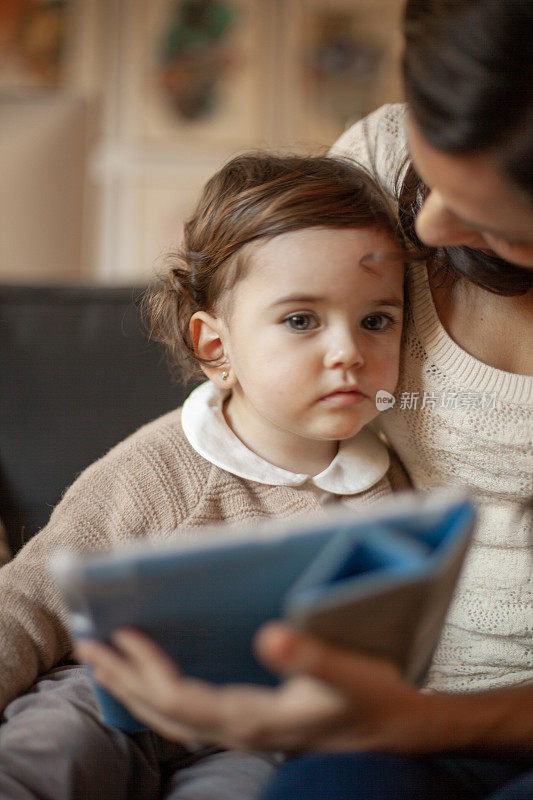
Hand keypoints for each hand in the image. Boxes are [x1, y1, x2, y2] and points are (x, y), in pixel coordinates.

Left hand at [76, 624, 423, 751]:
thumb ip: (310, 656)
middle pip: (162, 712)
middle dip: (123, 679)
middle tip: (90, 648)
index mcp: (254, 718)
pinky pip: (188, 718)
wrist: (393, 729)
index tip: (123, 635)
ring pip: (170, 719)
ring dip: (135, 690)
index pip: (181, 697)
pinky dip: (159, 700)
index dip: (148, 668)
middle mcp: (239, 730)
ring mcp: (241, 732)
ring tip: (107, 665)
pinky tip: (153, 684)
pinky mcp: (248, 725)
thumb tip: (269, 636)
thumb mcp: (348, 673)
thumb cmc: (370, 697)